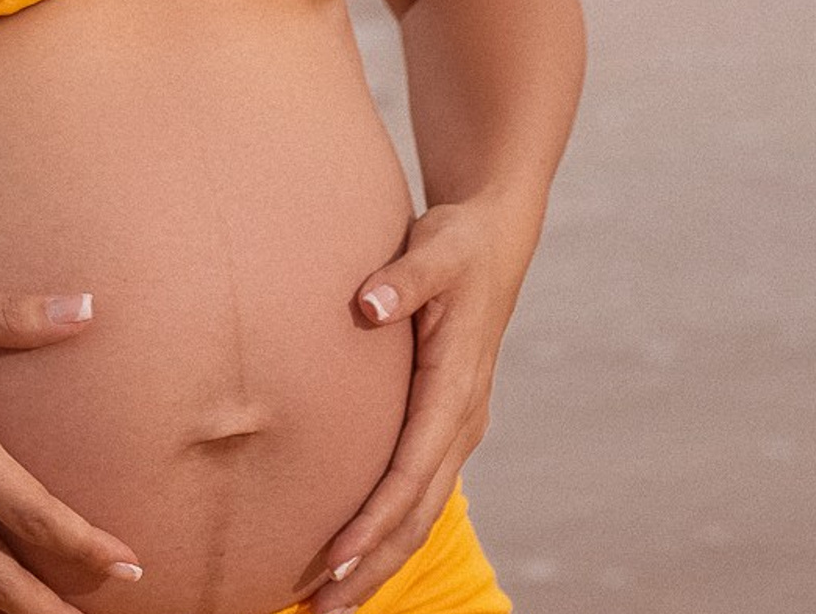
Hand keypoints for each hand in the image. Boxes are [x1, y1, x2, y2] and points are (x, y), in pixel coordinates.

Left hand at [306, 199, 533, 612]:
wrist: (494, 239)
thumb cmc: (458, 242)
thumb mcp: (435, 248)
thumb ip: (403, 276)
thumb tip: (368, 303)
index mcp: (456, 387)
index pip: (411, 472)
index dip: (373, 520)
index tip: (333, 559)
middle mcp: (461, 419)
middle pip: (416, 513)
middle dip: (372, 565)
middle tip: (321, 610)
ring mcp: (456, 426)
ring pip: (419, 511)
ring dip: (379, 559)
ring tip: (330, 602)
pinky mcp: (444, 422)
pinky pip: (417, 490)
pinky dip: (389, 528)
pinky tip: (354, 549)